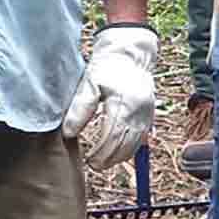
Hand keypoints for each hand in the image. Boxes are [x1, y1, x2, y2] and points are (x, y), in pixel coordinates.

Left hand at [61, 24, 158, 169]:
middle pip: (125, 146)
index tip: (88, 160)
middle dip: (109, 159)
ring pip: (135, 145)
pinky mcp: (150, 115)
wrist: (131, 54)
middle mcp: (139, 112)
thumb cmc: (108, 67)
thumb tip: (68, 132)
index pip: (112, 138)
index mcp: (124, 104)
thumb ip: (79, 109)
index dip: (100, 153)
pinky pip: (142, 139)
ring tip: (103, 162)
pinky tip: (117, 152)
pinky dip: (129, 149)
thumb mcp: (89, 84)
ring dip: (119, 157)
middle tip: (93, 165)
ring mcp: (147, 115)